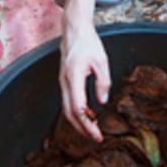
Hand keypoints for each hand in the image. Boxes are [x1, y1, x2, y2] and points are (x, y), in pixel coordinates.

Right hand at [58, 17, 110, 141]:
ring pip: (66, 108)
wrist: (74, 29)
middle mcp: (64, 80)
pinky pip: (67, 101)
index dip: (88, 124)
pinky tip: (86, 116)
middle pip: (69, 112)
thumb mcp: (101, 61)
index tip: (98, 134)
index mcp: (74, 76)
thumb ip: (103, 82)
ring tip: (92, 131)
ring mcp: (62, 80)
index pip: (78, 107)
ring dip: (78, 122)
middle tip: (95, 138)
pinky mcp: (64, 80)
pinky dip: (75, 112)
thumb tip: (102, 102)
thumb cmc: (88, 42)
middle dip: (81, 129)